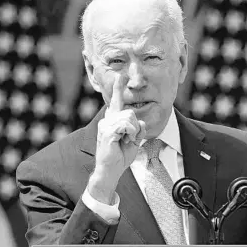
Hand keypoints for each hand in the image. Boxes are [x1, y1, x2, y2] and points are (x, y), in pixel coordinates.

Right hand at [88, 74, 145, 203]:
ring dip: (133, 132)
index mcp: (113, 120)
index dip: (118, 88)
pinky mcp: (107, 131)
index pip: (116, 102)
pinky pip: (126, 125)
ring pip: (129, 117)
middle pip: (130, 112)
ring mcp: (105, 125)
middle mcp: (107, 120)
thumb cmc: (120, 156)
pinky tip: (124, 141)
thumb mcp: (134, 140)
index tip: (120, 75)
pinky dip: (130, 134)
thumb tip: (141, 122)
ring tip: (125, 141)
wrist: (110, 170)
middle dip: (135, 127)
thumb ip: (138, 129)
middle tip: (129, 139)